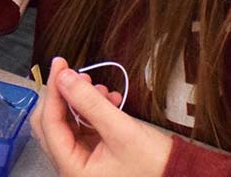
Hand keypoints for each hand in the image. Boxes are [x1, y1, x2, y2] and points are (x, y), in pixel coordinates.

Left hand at [31, 57, 172, 176]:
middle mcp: (71, 166)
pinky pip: (84, 126)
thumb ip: (89, 102)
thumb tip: (63, 77)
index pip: (49, 123)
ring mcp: (82, 160)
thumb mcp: (121, 129)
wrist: (181, 175)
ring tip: (101, 89)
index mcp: (72, 168)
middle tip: (75, 73)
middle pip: (51, 123)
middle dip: (64, 96)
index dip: (53, 91)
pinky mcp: (94, 154)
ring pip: (68, 122)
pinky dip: (93, 111)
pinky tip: (109, 100)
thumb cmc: (154, 163)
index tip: (60, 65)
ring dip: (81, 102)